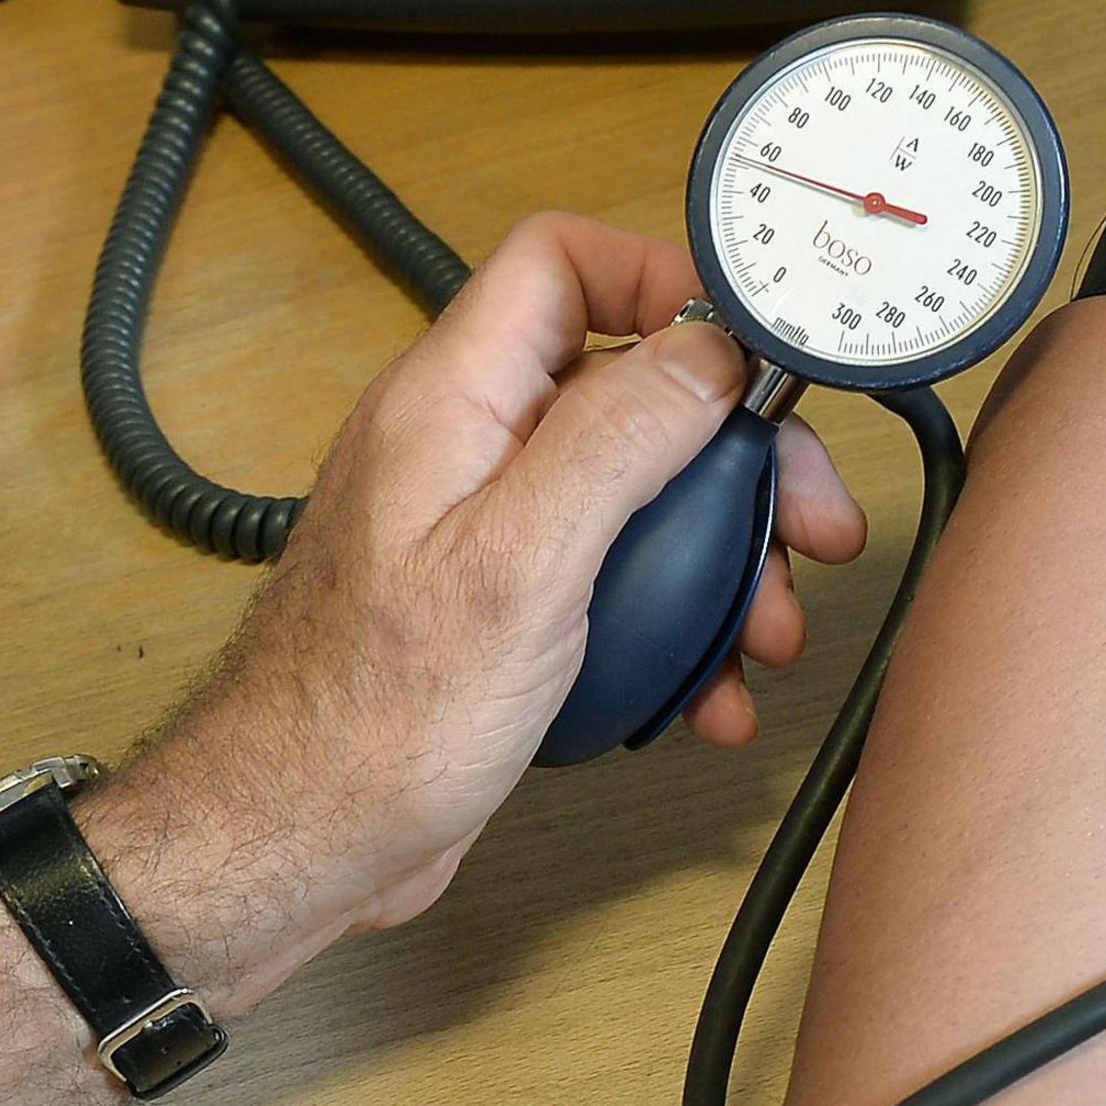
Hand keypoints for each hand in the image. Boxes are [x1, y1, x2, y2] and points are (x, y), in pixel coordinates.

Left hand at [106, 212, 866, 990]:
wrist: (296, 841)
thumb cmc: (372, 718)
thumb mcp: (520, 564)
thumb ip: (614, 440)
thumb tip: (706, 350)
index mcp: (452, 401)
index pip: (560, 264)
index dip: (666, 281)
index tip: (756, 355)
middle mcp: (465, 448)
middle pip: (627, 390)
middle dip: (732, 456)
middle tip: (809, 524)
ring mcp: (481, 530)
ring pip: (632, 498)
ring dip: (719, 560)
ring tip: (769, 630)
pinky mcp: (498, 608)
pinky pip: (609, 584)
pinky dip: (672, 629)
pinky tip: (708, 691)